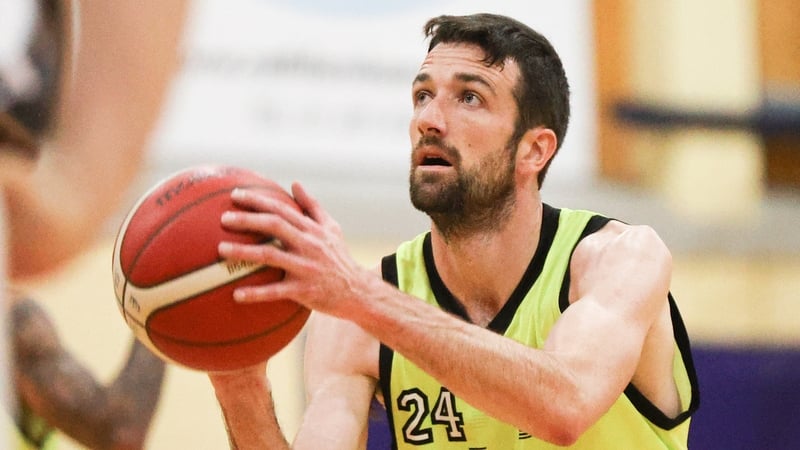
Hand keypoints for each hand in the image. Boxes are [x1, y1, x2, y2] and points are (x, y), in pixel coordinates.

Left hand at [218, 182, 370, 318]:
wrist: (357, 291)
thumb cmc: (339, 258)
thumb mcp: (332, 229)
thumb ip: (312, 206)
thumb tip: (295, 183)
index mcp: (312, 229)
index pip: (282, 209)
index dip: (258, 201)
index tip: (235, 195)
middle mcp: (309, 245)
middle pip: (275, 226)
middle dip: (248, 220)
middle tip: (224, 218)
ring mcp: (306, 268)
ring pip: (271, 256)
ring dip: (244, 252)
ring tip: (221, 249)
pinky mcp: (304, 291)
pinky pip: (276, 292)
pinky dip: (256, 293)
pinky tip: (236, 295)